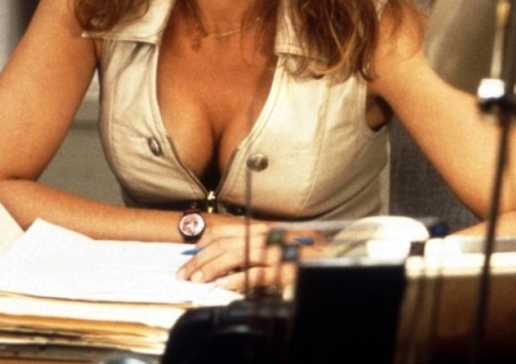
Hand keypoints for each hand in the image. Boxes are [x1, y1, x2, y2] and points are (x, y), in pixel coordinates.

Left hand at [176, 219, 324, 292]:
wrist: (330, 259)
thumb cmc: (300, 254)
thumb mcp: (271, 247)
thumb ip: (249, 250)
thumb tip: (222, 262)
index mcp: (259, 230)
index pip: (222, 233)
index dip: (202, 247)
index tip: (188, 261)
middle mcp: (264, 236)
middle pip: (223, 244)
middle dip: (200, 260)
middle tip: (185, 274)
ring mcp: (274, 251)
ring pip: (234, 255)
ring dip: (212, 268)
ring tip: (198, 280)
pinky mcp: (282, 268)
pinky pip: (254, 272)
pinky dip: (237, 278)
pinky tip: (224, 285)